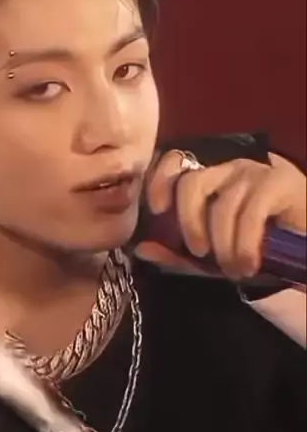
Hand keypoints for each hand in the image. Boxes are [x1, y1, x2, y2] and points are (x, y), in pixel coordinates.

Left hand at [137, 151, 305, 280]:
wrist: (304, 254)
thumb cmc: (257, 249)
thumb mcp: (213, 258)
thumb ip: (178, 255)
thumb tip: (141, 249)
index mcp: (209, 179)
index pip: (175, 161)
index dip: (160, 179)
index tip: (157, 210)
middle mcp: (228, 169)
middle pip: (192, 182)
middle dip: (189, 221)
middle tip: (200, 253)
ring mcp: (255, 172)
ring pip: (222, 203)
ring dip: (224, 244)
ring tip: (234, 270)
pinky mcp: (279, 182)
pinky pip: (251, 211)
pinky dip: (245, 243)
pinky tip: (250, 264)